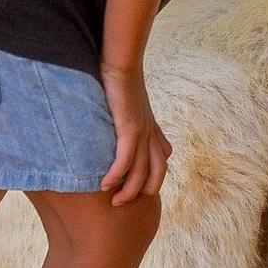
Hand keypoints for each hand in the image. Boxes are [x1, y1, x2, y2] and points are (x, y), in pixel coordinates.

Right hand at [98, 62, 171, 205]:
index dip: (153, 177)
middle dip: (145, 191)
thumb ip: (125, 122)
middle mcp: (151, 133)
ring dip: (128, 191)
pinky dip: (116, 176)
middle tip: (125, 202)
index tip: (137, 188)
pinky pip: (126, 161)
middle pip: (158, 171)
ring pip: (142, 172)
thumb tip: (113, 129)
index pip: (162, 159)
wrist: (121, 65)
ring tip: (115, 202)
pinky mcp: (130, 129)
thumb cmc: (120, 83)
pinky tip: (105, 186)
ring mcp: (143, 132)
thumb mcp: (127, 107)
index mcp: (152, 128)